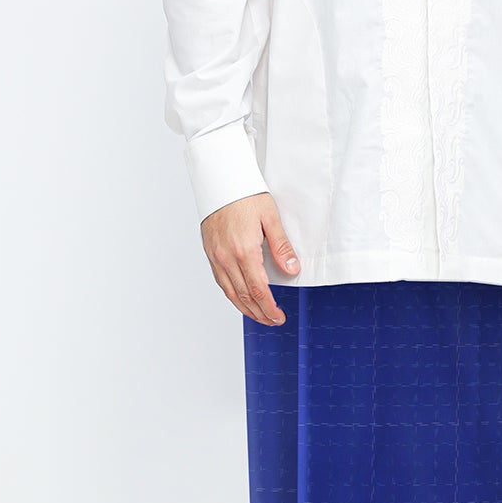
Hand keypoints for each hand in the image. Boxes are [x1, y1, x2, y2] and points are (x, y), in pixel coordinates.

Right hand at [202, 191, 300, 324]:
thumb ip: (281, 246)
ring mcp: (216, 257)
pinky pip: (220, 281)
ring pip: (230, 292)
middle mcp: (227, 257)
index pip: (259, 290)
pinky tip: (240, 299)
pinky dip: (232, 295)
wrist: (220, 181)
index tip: (279, 316)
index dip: (269, 308)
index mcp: (244, 250)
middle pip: (244, 296)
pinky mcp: (210, 253)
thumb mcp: (270, 217)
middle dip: (260, 313)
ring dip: (245, 308)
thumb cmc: (245, 195)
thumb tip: (291, 269)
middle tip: (273, 321)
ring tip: (259, 316)